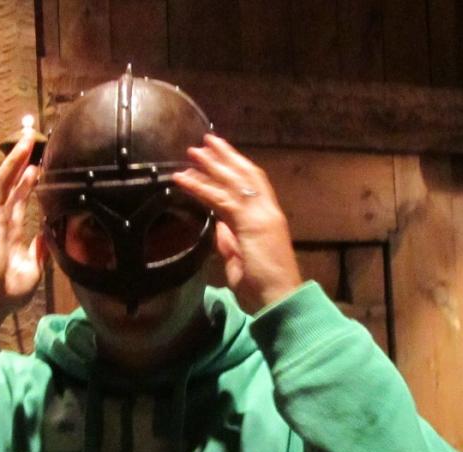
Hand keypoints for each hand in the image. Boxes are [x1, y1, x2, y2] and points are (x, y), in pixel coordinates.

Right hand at [0, 130, 44, 335]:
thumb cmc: (5, 294)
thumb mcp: (33, 270)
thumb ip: (40, 251)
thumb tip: (49, 234)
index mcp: (12, 234)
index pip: (23, 201)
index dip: (31, 183)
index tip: (43, 167)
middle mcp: (3, 221)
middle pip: (15, 185)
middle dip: (25, 162)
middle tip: (35, 139)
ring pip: (7, 179)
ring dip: (18, 157)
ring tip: (28, 134)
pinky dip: (9, 167)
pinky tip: (20, 151)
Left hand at [172, 134, 301, 313]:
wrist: (280, 300)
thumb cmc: (263, 289)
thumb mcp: (240, 261)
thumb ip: (230, 242)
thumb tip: (217, 227)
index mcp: (268, 219)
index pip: (253, 184)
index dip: (236, 168)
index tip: (220, 156)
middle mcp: (267, 211)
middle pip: (246, 174)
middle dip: (226, 156)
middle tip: (206, 141)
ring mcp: (262, 215)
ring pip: (233, 181)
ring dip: (211, 165)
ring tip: (193, 152)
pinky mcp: (251, 223)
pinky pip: (221, 199)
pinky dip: (200, 187)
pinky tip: (183, 180)